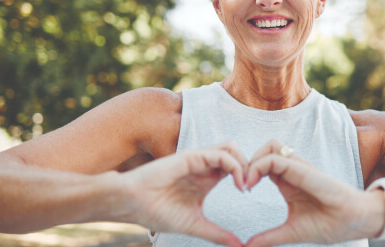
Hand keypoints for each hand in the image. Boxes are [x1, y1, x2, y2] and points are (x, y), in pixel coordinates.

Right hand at [114, 141, 247, 246]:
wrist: (132, 204)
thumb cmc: (157, 212)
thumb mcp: (195, 225)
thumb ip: (217, 233)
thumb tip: (239, 246)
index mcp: (207, 179)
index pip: (236, 167)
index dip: (248, 176)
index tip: (251, 196)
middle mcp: (205, 166)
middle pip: (237, 153)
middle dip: (251, 167)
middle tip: (253, 187)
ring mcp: (198, 160)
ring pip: (232, 148)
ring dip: (245, 163)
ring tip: (246, 185)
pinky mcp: (191, 157)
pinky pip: (221, 154)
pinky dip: (235, 166)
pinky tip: (238, 184)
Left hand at [244, 140, 384, 246]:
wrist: (355, 222)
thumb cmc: (329, 224)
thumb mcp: (291, 232)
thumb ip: (269, 237)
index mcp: (287, 182)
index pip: (262, 164)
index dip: (247, 172)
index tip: (240, 191)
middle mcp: (292, 171)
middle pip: (264, 149)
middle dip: (246, 162)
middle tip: (239, 183)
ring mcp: (298, 168)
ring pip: (270, 146)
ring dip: (253, 160)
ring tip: (246, 182)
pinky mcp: (304, 170)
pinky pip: (276, 158)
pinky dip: (259, 166)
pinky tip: (252, 184)